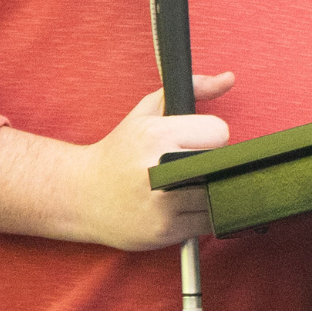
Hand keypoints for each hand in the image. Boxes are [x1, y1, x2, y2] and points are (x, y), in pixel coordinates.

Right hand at [0, 75, 232, 248]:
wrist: (82, 196)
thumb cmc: (120, 151)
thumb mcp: (148, 112)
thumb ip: (192, 88)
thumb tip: (229, 79)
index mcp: (156, 136)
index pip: (219, 132)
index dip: (208, 136)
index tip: (191, 141)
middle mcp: (159, 170)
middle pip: (221, 163)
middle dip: (209, 163)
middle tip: (185, 165)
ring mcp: (163, 205)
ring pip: (218, 193)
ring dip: (208, 189)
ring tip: (183, 185)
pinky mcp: (166, 231)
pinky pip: (208, 220)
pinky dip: (201, 213)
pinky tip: (179, 205)